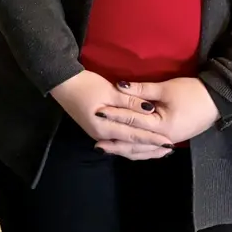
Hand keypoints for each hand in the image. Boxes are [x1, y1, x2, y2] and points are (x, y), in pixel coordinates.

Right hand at [49, 70, 175, 157]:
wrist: (61, 82)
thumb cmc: (84, 85)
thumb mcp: (109, 91)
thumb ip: (130, 102)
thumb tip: (150, 110)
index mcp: (104, 127)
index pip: (134, 136)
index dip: (153, 139)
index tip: (170, 142)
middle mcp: (101, 135)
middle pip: (130, 146)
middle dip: (150, 147)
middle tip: (170, 148)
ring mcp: (98, 134)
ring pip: (124, 146)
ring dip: (142, 148)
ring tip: (159, 149)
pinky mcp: (97, 129)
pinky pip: (118, 141)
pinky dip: (132, 143)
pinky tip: (140, 143)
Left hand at [96, 77, 220, 153]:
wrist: (217, 100)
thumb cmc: (192, 92)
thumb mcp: (166, 88)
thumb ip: (141, 90)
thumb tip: (119, 87)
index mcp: (163, 127)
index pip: (133, 122)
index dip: (115, 117)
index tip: (98, 114)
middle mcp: (165, 139)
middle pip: (136, 144)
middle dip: (116, 143)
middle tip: (97, 143)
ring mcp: (169, 141)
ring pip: (143, 150)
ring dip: (125, 150)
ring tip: (108, 149)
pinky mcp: (172, 138)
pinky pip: (151, 149)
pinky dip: (139, 151)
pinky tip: (128, 150)